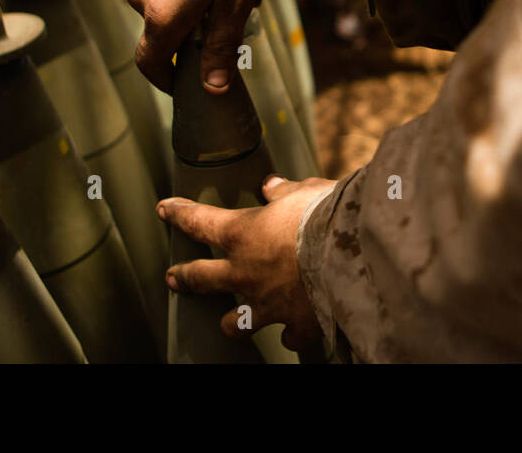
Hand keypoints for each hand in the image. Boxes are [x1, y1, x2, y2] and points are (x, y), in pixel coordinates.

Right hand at [126, 0, 265, 93]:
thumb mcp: (233, 3)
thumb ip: (221, 47)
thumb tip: (213, 88)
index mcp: (160, 17)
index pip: (150, 63)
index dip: (166, 79)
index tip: (186, 83)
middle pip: (162, 33)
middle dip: (193, 35)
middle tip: (233, 19)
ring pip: (161, 6)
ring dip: (189, 9)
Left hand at [157, 174, 335, 350]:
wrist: (356, 254)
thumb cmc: (328, 215)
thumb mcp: (304, 191)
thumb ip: (284, 192)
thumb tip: (271, 185)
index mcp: (243, 234)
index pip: (200, 221)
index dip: (180, 214)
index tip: (165, 210)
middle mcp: (246, 273)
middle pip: (202, 279)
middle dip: (185, 278)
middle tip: (173, 278)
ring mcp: (269, 304)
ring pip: (237, 322)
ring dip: (233, 322)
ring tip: (229, 324)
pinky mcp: (297, 323)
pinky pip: (289, 336)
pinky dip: (290, 334)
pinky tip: (291, 334)